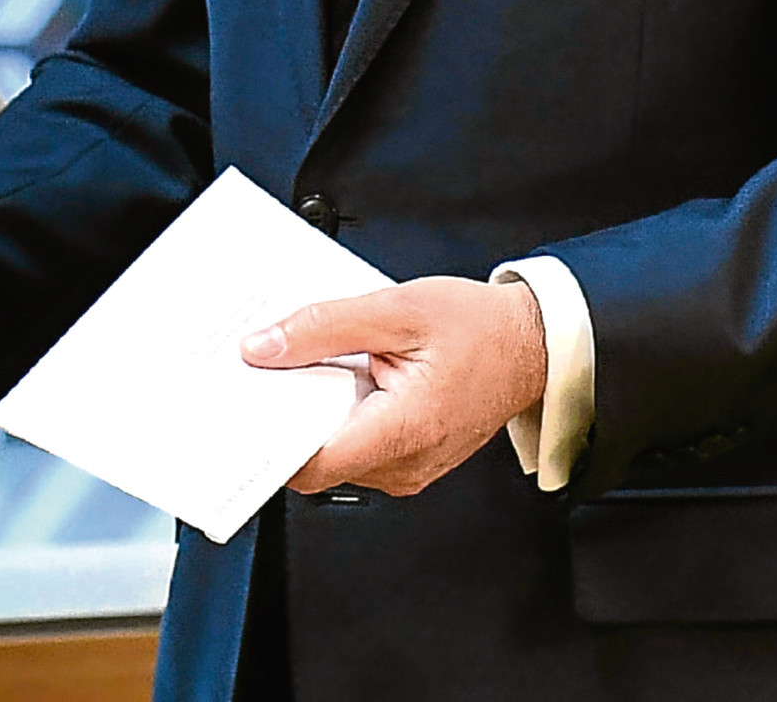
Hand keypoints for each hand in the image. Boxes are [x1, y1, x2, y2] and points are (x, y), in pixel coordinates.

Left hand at [241, 276, 546, 496]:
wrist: (534, 344)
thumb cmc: (480, 328)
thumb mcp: (396, 308)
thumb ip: (323, 327)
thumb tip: (263, 347)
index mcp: (404, 430)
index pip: (310, 464)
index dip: (269, 438)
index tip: (242, 407)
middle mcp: (406, 463)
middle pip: (316, 458)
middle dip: (287, 415)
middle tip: (266, 369)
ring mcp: (410, 468)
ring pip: (335, 453)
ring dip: (316, 412)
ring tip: (314, 363)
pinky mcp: (411, 459)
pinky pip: (357, 445)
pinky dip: (340, 413)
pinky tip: (342, 375)